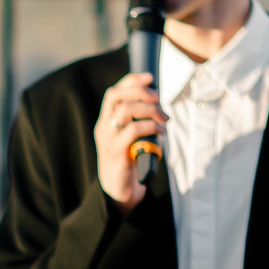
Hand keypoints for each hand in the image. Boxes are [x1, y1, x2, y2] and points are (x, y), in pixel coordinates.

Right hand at [93, 72, 164, 211]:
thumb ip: (138, 120)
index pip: (114, 92)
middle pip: (118, 96)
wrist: (118, 191)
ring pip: (126, 111)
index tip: (150, 78)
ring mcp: (108, 140)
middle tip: (159, 101)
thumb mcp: (131, 137)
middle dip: (142, 92)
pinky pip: (134, 130)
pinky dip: (152, 127)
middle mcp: (104, 127)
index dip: (131, 80)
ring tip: (164, 119)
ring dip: (150, 110)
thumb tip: (158, 102)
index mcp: (106, 121)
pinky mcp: (117, 152)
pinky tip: (162, 132)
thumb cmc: (129, 161)